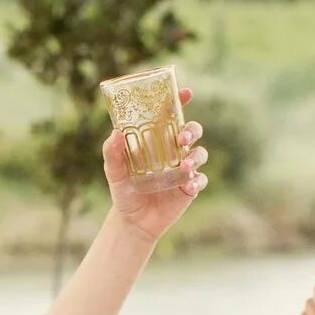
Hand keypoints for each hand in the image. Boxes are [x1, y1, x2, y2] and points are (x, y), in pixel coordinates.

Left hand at [103, 88, 207, 240]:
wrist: (134, 221)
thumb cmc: (123, 191)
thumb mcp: (113, 172)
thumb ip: (112, 153)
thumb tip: (115, 133)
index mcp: (156, 140)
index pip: (170, 115)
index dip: (179, 101)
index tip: (185, 93)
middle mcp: (172, 150)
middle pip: (192, 130)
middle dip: (191, 130)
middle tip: (181, 138)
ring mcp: (183, 168)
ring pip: (200, 153)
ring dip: (196, 157)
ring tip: (185, 168)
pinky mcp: (189, 187)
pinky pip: (201, 179)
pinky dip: (198, 181)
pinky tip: (188, 187)